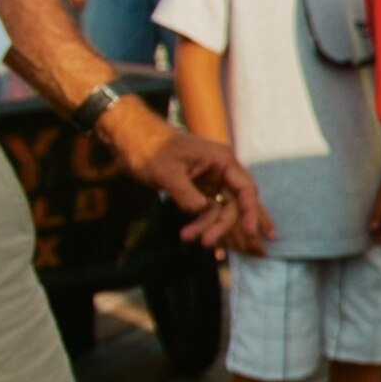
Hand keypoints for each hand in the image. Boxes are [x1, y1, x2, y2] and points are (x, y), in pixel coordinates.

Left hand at [101, 96, 270, 254]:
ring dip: (207, 226)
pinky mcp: (198, 189)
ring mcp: (210, 180)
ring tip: (187, 237)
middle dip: (223, 224)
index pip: (245, 189)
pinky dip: (200, 223)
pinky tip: (189, 234)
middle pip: (234, 203)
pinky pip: (207, 210)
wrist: (130, 139)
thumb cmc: (149, 148)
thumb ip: (187, 194)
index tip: (250, 232)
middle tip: (207, 242)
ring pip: (219, 210)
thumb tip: (201, 211)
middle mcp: (221, 171)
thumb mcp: (166, 172)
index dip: (250, 211)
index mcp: (221, 160)